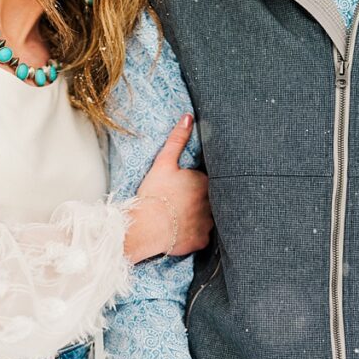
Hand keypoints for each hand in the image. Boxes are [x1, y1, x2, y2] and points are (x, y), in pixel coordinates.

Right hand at [124, 113, 212, 262]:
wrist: (145, 227)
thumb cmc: (154, 193)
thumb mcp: (164, 163)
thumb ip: (177, 140)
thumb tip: (188, 117)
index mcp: (205, 182)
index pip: (207, 181)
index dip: (194, 184)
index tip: (182, 188)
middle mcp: (213, 203)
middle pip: (210, 200)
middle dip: (199, 201)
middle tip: (180, 203)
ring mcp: (209, 224)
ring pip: (208, 219)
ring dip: (198, 218)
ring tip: (180, 217)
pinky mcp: (202, 241)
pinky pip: (202, 237)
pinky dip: (193, 234)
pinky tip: (181, 231)